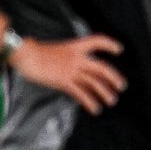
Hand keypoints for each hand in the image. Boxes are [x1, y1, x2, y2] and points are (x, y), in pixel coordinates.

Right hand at [10, 35, 126, 114]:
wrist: (28, 55)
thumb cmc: (38, 53)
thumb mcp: (58, 50)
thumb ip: (69, 57)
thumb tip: (76, 67)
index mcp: (76, 46)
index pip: (97, 40)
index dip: (109, 44)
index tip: (119, 50)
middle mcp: (77, 57)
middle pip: (101, 67)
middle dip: (113, 77)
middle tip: (122, 86)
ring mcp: (71, 69)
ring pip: (93, 82)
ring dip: (104, 92)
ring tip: (112, 100)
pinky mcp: (64, 81)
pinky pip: (80, 92)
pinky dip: (89, 101)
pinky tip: (95, 108)